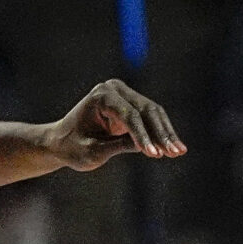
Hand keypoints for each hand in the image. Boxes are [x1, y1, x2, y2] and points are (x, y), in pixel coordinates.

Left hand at [46, 79, 182, 168]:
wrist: (63, 141)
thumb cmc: (73, 147)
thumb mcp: (94, 151)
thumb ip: (119, 146)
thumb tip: (149, 148)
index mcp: (101, 96)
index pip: (129, 115)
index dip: (144, 136)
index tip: (154, 155)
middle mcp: (114, 89)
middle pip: (147, 111)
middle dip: (162, 134)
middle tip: (175, 153)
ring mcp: (125, 95)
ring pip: (155, 114)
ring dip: (167, 134)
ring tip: (179, 152)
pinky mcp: (133, 105)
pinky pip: (153, 118)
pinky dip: (163, 134)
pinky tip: (174, 149)